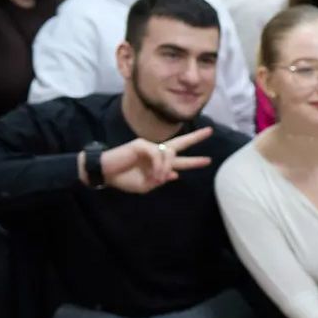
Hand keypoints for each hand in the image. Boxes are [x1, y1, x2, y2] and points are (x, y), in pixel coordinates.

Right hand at [96, 126, 213, 193]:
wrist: (106, 174)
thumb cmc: (124, 179)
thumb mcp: (146, 186)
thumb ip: (160, 180)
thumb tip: (175, 174)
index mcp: (159, 163)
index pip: (180, 160)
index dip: (194, 161)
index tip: (208, 160)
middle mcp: (157, 152)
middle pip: (180, 143)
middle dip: (195, 138)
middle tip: (210, 132)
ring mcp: (150, 146)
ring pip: (169, 154)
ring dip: (166, 168)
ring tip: (157, 178)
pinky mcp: (141, 144)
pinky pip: (157, 154)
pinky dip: (158, 165)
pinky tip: (154, 174)